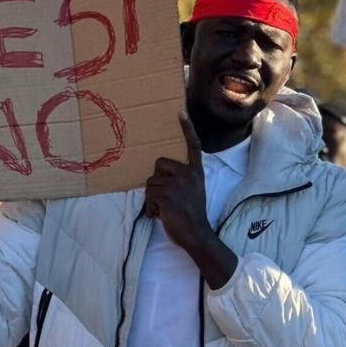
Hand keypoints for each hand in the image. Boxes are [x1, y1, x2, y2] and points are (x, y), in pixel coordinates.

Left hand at [145, 114, 214, 251]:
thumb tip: (160, 174)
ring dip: (153, 198)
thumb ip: (181, 179)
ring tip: (165, 209)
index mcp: (196, 172)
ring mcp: (177, 185)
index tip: (181, 111)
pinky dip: (151, 207)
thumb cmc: (192, 214)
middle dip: (157, 181)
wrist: (197, 234)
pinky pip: (148, 195)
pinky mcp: (167, 196)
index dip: (187, 129)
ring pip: (150, 183)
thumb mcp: (193, 191)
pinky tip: (162, 215)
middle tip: (167, 197)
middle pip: (158, 165)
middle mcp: (188, 175)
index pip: (193, 146)